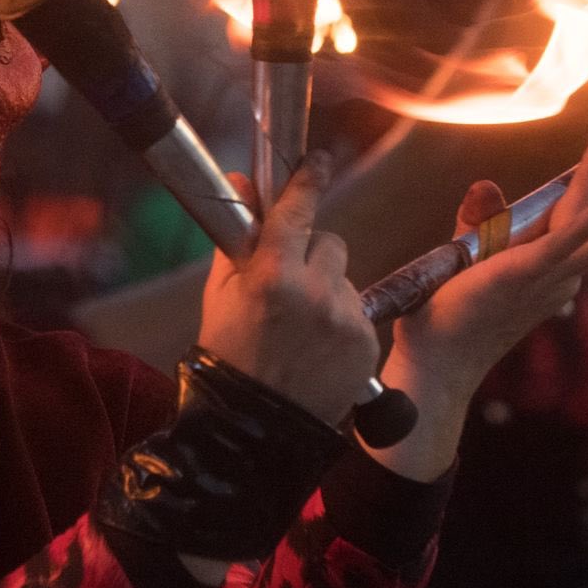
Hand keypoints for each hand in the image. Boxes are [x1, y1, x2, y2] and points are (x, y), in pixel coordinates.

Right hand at [197, 153, 377, 426]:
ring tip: (302, 326)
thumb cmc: (228, 355)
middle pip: (329, 242)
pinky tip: (318, 346)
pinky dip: (341, 320)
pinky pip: (357, 311)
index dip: (308, 181)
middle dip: (312, 254)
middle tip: (290, 283)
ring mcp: (345, 319)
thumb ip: (238, 236)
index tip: (318, 160)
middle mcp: (315, 292)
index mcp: (273, 275)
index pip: (298, 210)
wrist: (255, 427)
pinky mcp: (366, 343)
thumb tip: (240, 180)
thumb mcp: (221, 293)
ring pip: (345, 277)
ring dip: (328, 289)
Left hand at [370, 127, 587, 479]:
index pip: (587, 220)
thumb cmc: (451, 312)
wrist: (438, 359)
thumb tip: (486, 185)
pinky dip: (585, 227)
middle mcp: (560, 272)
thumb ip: (481, 220)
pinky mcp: (520, 274)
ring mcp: (546, 276)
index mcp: (551, 266)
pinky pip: (559, 248)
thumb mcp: (469, 256)